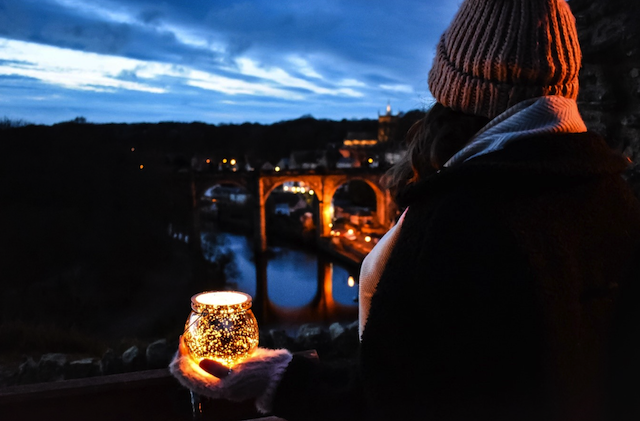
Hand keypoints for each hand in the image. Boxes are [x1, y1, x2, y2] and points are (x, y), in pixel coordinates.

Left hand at [169, 336, 291, 412]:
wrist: (279, 377)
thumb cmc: (261, 373)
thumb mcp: (241, 370)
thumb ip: (220, 370)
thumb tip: (201, 362)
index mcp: (216, 390)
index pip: (188, 377)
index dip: (180, 359)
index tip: (182, 341)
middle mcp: (216, 388)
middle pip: (189, 375)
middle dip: (182, 357)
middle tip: (183, 339)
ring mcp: (223, 383)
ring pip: (198, 372)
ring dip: (191, 358)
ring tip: (190, 343)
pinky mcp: (230, 376)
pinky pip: (209, 369)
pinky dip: (203, 358)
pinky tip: (206, 347)